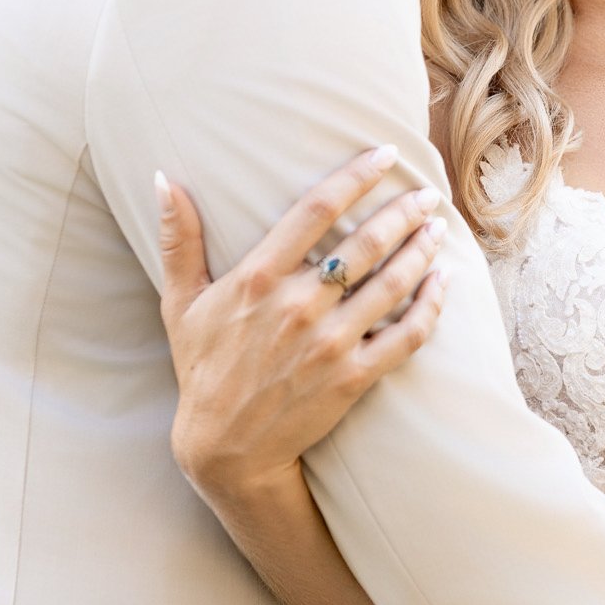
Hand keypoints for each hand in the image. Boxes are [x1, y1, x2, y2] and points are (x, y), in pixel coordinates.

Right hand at [156, 147, 447, 509]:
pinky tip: (442, 281)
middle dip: (403, 211)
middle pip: (366, 243)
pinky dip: (431, 304)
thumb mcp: (180, 303)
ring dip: (422, 249)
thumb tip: (162, 178)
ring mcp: (329, 343)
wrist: (227, 450)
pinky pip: (407, 335)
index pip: (316, 210)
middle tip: (427, 193)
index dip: (356, 176)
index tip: (385, 154)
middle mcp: (297, 306)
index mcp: (257, 279)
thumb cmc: (203, 369)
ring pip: (392, 284)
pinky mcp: (353, 378)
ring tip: (437, 227)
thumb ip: (178, 239)